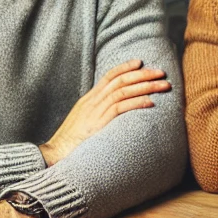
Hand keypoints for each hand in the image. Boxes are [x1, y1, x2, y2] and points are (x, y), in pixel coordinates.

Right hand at [40, 60, 170, 165]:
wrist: (54, 154)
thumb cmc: (71, 143)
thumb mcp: (83, 123)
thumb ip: (97, 114)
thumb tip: (112, 112)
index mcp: (88, 99)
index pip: (109, 76)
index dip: (125, 67)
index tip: (140, 62)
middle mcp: (92, 101)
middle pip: (120, 80)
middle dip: (143, 74)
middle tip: (161, 71)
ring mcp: (95, 111)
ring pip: (123, 91)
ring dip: (146, 86)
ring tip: (163, 85)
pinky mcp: (98, 123)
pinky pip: (120, 108)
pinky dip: (137, 103)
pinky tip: (151, 102)